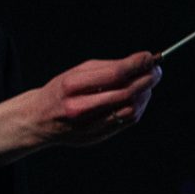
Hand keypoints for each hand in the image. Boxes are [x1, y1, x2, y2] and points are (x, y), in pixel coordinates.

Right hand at [0, 52, 160, 162]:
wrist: (38, 120)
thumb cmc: (60, 91)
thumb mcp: (76, 72)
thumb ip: (108, 67)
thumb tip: (142, 62)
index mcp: (71, 86)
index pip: (115, 74)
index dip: (137, 64)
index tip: (150, 57)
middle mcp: (78, 107)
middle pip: (125, 92)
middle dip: (147, 79)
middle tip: (156, 71)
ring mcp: (87, 125)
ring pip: (130, 109)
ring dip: (144, 94)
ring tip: (146, 84)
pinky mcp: (96, 136)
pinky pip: (126, 121)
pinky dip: (137, 107)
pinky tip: (136, 99)